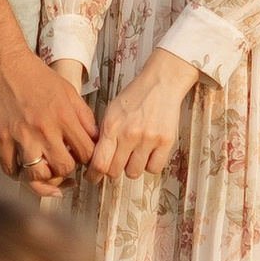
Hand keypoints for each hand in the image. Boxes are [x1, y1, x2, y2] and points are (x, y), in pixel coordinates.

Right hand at [0, 0, 95, 197]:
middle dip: (67, 172)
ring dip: (44, 180)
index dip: (88, 161)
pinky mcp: (1, 138)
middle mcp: (45, 128)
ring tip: (45, 174)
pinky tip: (23, 169)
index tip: (82, 160)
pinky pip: (10, 170)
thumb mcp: (68, 90)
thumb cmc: (36, 75)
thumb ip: (83, 116)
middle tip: (63, 168)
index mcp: (65, 116)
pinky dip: (18, 175)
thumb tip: (95, 139)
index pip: (87, 153)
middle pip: (64, 168)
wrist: (3, 62)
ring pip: (37, 176)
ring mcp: (21, 135)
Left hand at [88, 44, 200, 180]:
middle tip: (116, 162)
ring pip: (134, 172)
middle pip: (115, 171)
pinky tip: (148, 153)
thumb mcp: (111, 111)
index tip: (93, 177)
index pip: (99, 163)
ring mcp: (148, 139)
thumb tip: (95, 159)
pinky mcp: (166, 142)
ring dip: (131, 167)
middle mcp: (129, 135)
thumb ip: (104, 135)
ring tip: (134, 154)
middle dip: (113, 170)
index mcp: (111, 126)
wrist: (161, 83)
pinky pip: (154, 169)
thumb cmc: (135, 96)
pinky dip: (150, 165)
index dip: (94, 175)